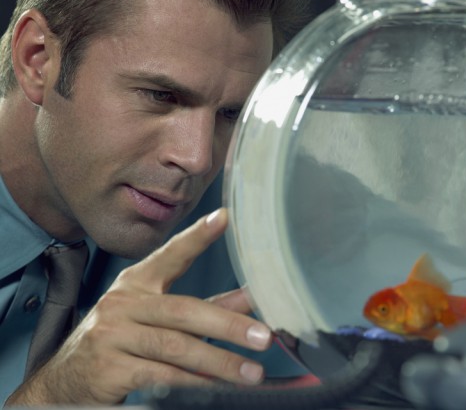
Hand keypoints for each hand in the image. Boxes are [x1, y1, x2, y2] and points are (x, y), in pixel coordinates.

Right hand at [7, 208, 272, 405]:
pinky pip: (160, 375)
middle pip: (183, 310)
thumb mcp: (154, 318)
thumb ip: (200, 309)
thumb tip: (246, 299)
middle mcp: (123, 304)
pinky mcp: (108, 369)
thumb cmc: (118, 342)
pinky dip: (192, 381)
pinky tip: (215, 386)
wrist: (63, 381)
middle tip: (263, 336)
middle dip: (228, 324)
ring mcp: (112, 335)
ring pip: (176, 346)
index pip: (170, 255)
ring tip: (251, 371)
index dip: (197, 237)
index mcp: (136, 284)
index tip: (224, 218)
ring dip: (219, 361)